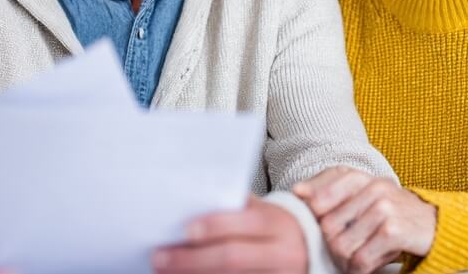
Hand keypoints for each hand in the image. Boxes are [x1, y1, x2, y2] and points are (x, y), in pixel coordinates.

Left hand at [152, 196, 307, 273]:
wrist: (308, 253)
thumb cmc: (274, 227)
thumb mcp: (263, 211)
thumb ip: (235, 206)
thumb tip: (193, 199)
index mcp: (278, 224)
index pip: (244, 224)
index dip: (213, 227)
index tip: (183, 229)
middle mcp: (281, 254)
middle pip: (232, 258)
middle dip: (191, 260)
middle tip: (159, 257)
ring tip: (165, 270)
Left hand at [292, 167, 436, 273]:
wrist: (433, 224)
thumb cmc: (391, 211)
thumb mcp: (364, 195)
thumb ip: (331, 191)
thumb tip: (297, 191)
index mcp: (360, 177)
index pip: (321, 192)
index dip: (313, 211)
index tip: (316, 222)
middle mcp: (372, 188)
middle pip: (327, 225)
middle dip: (331, 245)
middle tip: (339, 251)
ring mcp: (384, 208)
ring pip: (341, 245)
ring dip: (345, 261)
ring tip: (354, 259)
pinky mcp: (394, 230)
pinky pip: (360, 258)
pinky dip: (359, 269)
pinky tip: (366, 265)